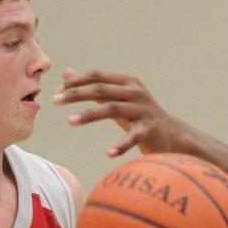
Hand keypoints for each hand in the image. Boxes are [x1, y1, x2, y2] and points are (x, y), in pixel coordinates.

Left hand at [54, 68, 190, 156]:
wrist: (172, 136)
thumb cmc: (139, 117)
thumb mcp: (117, 99)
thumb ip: (93, 87)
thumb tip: (66, 73)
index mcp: (127, 82)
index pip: (97, 76)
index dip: (76, 82)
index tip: (57, 91)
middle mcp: (136, 92)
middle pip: (101, 89)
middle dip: (76, 94)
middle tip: (55, 100)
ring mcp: (144, 110)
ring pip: (112, 109)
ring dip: (89, 115)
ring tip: (69, 122)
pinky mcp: (150, 130)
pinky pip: (132, 138)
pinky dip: (120, 146)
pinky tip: (108, 154)